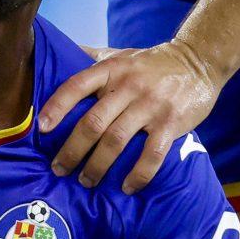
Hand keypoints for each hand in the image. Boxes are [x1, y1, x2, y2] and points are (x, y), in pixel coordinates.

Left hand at [37, 38, 221, 192]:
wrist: (198, 61)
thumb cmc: (150, 63)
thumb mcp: (119, 54)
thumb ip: (90, 57)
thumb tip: (55, 51)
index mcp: (111, 70)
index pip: (77, 85)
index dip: (57, 106)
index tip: (41, 128)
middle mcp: (128, 86)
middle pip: (93, 123)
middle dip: (72, 150)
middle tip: (60, 170)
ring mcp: (151, 105)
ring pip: (117, 141)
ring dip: (98, 166)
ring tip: (86, 181)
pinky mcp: (172, 123)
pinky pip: (152, 154)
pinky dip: (138, 174)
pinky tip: (126, 187)